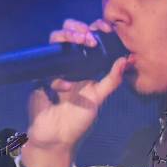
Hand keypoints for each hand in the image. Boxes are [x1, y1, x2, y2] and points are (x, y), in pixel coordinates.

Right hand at [26, 19, 132, 150]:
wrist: (55, 138)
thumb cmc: (79, 119)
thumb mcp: (98, 98)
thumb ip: (112, 80)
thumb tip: (127, 59)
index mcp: (86, 65)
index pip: (89, 38)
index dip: (96, 29)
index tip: (105, 28)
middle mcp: (70, 63)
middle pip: (69, 33)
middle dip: (77, 28)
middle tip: (88, 37)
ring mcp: (54, 68)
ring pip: (55, 41)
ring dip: (66, 37)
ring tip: (79, 43)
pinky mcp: (40, 77)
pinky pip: (45, 66)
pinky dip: (56, 76)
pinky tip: (64, 87)